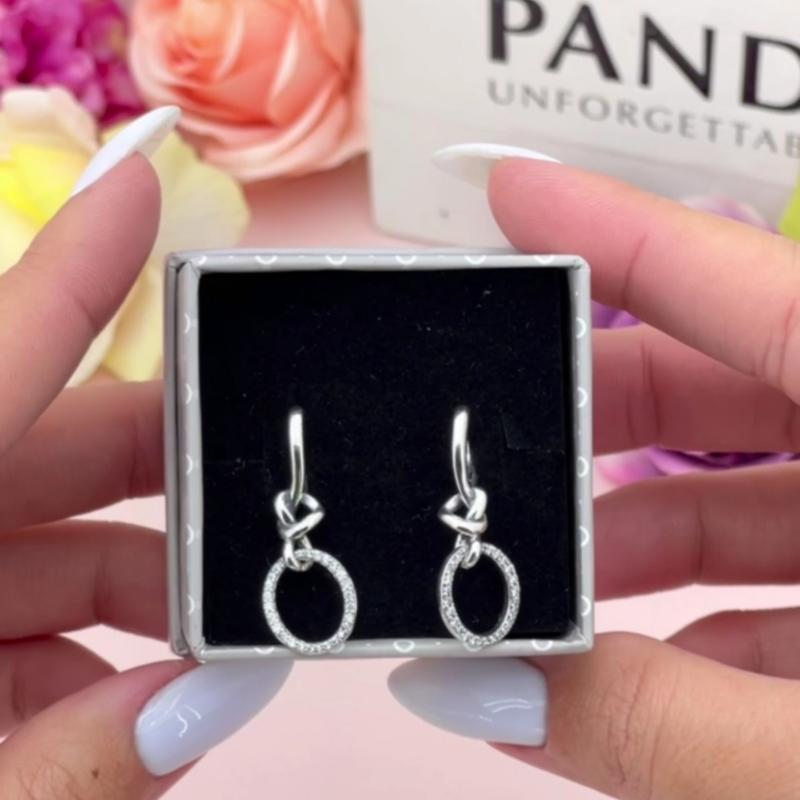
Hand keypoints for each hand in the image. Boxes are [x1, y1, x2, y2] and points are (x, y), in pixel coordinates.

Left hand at [0, 118, 288, 798]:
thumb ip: (71, 775)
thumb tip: (219, 695)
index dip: (70, 271)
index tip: (143, 181)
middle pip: (45, 452)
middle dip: (169, 484)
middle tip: (264, 519)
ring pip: (41, 540)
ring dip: (132, 596)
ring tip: (194, 668)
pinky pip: (9, 604)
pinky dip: (71, 651)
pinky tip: (106, 717)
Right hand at [389, 146, 799, 798]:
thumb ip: (653, 726)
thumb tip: (462, 688)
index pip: (753, 288)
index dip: (618, 230)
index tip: (506, 188)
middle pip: (737, 382)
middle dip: (595, 413)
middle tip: (484, 440)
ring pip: (766, 490)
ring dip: (647, 537)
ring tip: (537, 583)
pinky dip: (729, 617)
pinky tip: (657, 672)